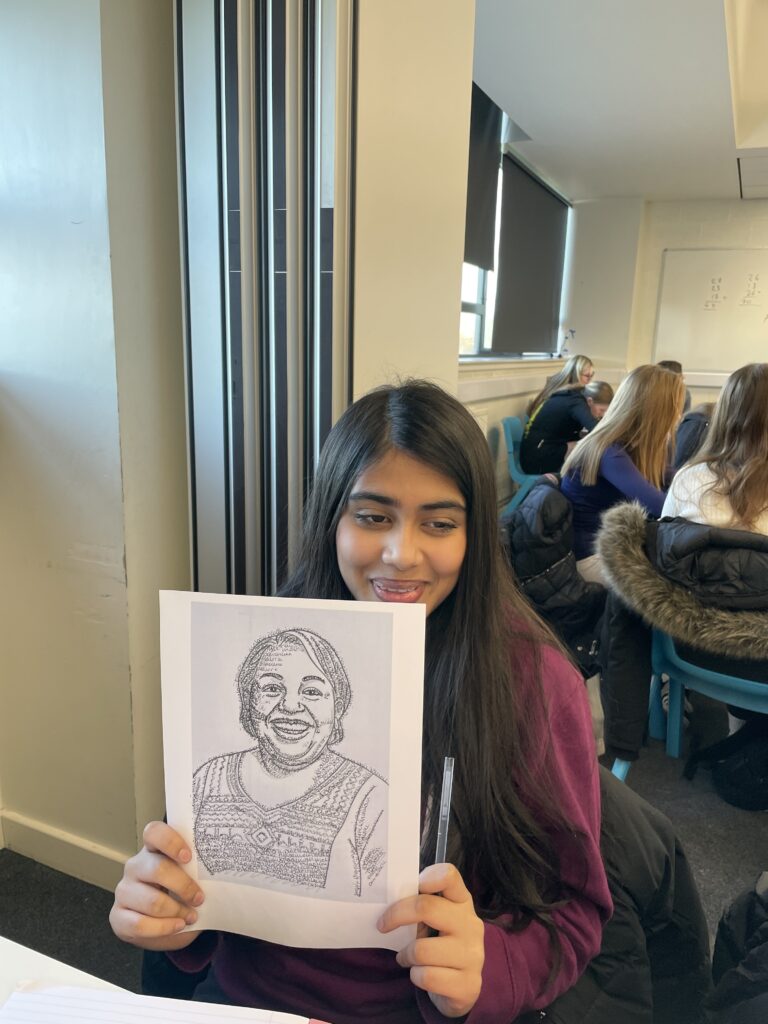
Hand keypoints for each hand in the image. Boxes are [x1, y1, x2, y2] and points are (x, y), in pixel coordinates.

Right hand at [109, 821, 203, 950]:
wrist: (162, 925)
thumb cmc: (179, 894)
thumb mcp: (188, 878)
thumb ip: (195, 870)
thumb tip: (217, 871)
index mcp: (153, 850)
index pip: (154, 832)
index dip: (171, 841)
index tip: (188, 857)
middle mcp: (135, 866)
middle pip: (158, 869)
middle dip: (184, 886)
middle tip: (199, 898)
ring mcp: (124, 891)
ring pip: (152, 901)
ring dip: (177, 911)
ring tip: (191, 916)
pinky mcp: (118, 916)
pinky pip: (140, 924)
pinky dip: (164, 928)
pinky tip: (177, 926)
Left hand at [378, 863, 484, 1017]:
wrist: (461, 987)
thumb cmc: (439, 943)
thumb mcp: (434, 920)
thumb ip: (420, 905)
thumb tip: (386, 900)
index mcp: (462, 902)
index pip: (449, 876)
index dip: (429, 876)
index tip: (413, 886)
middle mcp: (471, 925)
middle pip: (426, 907)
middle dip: (397, 916)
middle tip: (383, 925)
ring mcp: (473, 956)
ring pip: (422, 949)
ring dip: (406, 955)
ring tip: (407, 957)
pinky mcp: (468, 984)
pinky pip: (427, 976)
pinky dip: (416, 976)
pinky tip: (421, 974)